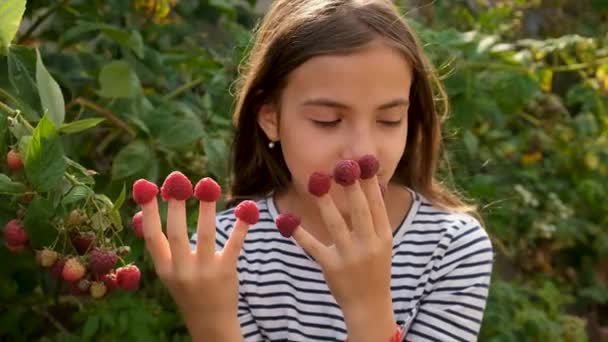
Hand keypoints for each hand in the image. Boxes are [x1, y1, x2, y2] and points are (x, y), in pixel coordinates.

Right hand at [136, 175, 249, 339]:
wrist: (210, 323)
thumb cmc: (188, 291)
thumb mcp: (168, 273)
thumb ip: (161, 247)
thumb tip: (143, 214)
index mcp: (164, 269)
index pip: (152, 237)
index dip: (147, 211)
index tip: (145, 186)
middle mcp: (182, 271)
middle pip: (176, 232)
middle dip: (175, 205)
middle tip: (178, 180)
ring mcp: (204, 272)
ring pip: (205, 234)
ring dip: (206, 208)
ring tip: (207, 185)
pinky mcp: (226, 272)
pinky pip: (233, 244)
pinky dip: (240, 226)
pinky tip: (246, 209)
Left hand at [289, 166, 396, 339]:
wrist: (369, 306)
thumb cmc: (374, 270)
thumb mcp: (382, 244)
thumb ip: (376, 219)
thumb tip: (372, 186)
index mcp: (383, 237)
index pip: (376, 205)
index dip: (369, 184)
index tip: (362, 163)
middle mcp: (368, 245)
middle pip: (359, 210)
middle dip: (351, 187)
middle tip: (342, 166)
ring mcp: (350, 256)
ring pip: (335, 224)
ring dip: (326, 201)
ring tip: (318, 182)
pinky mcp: (331, 267)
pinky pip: (313, 246)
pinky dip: (300, 233)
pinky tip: (289, 220)